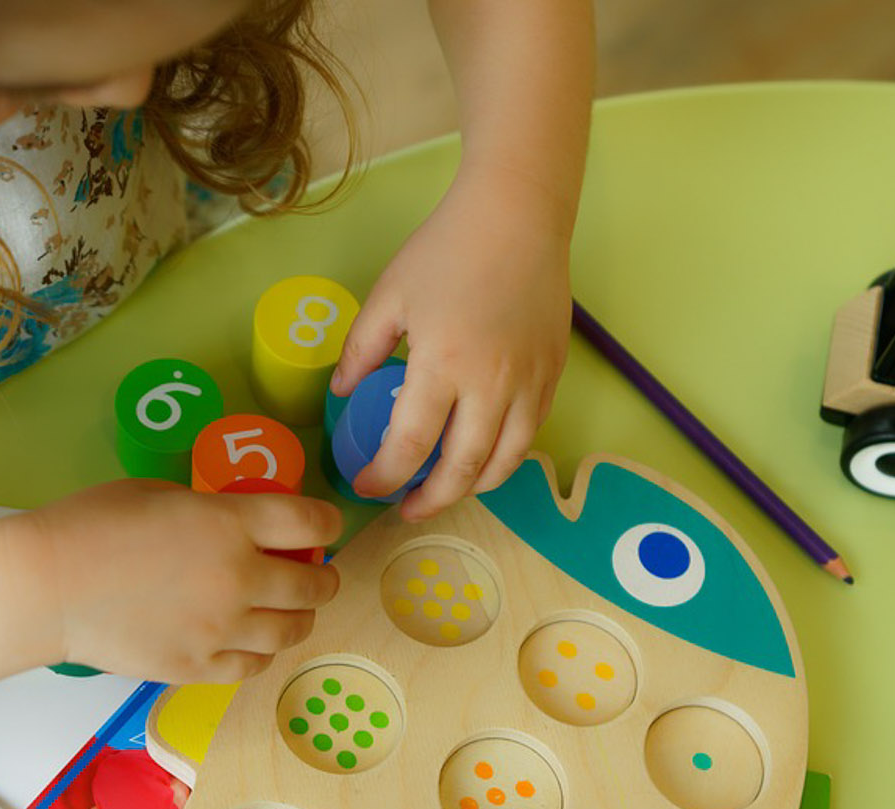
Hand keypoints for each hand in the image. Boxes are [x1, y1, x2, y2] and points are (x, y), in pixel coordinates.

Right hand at [21, 481, 340, 682]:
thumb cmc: (91, 525)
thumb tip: (239, 526)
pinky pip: (253, 665)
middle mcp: (239, 578)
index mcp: (230, 524)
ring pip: (291, 630)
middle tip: (315, 574)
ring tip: (288, 611)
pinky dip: (261, 652)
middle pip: (313, 584)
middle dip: (321, 577)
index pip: (311, 523)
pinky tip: (251, 642)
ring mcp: (222, 629)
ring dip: (299, 618)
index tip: (324, 527)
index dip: (329, 524)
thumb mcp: (160, 495)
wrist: (47, 586)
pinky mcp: (199, 668)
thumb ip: (211, 511)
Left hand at [330, 170, 572, 520]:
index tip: (366, 486)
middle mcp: (492, 385)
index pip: (409, 447)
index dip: (383, 478)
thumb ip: (361, 350)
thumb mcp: (389, 295)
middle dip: (430, 500)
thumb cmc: (447, 249)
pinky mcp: (552, 375)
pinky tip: (482, 455)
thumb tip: (342, 394)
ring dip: (471, 488)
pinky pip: (530, 434)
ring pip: (504, 463)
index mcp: (443, 366)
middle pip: (462, 471)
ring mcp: (529, 383)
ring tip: (445, 490)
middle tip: (405, 508)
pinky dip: (504, 457)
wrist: (518, 215)